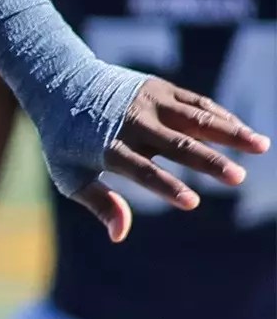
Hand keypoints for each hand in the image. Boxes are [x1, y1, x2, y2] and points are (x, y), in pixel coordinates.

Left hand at [70, 77, 270, 241]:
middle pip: (176, 145)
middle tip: (238, 179)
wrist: (62, 83)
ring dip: (229, 132)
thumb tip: (120, 235)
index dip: (166, 187)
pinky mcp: (162, 88)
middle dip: (208, 162)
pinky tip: (244, 132)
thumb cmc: (66, 138)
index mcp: (109, 146)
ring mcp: (150, 102)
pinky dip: (222, 116)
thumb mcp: (69, 173)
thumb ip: (98, 202)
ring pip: (196, 118)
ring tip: (261, 147)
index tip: (192, 202)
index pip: (142, 171)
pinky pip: (197, 103)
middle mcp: (133, 122)